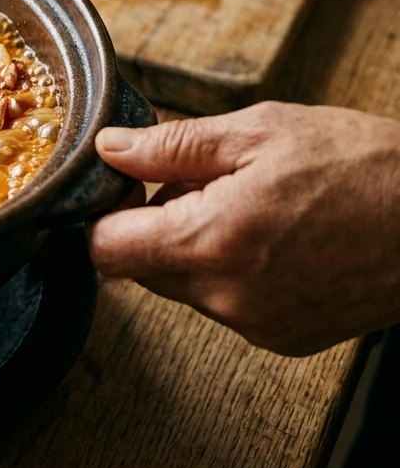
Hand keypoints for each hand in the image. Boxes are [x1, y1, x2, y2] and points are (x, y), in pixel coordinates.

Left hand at [89, 102, 399, 355]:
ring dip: (195, 246)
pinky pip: (225, 304)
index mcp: (210, 243)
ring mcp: (257, 324)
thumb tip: (110, 149)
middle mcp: (227, 298)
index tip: (131, 186)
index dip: (107, 214)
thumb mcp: (257, 131)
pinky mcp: (284, 337)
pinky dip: (231, 271)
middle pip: (142, 268)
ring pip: (183, 285)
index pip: (106, 250)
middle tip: (205, 184)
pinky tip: (276, 236)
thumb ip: (171, 146)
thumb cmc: (363, 167)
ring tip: (251, 206)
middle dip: (157, 224)